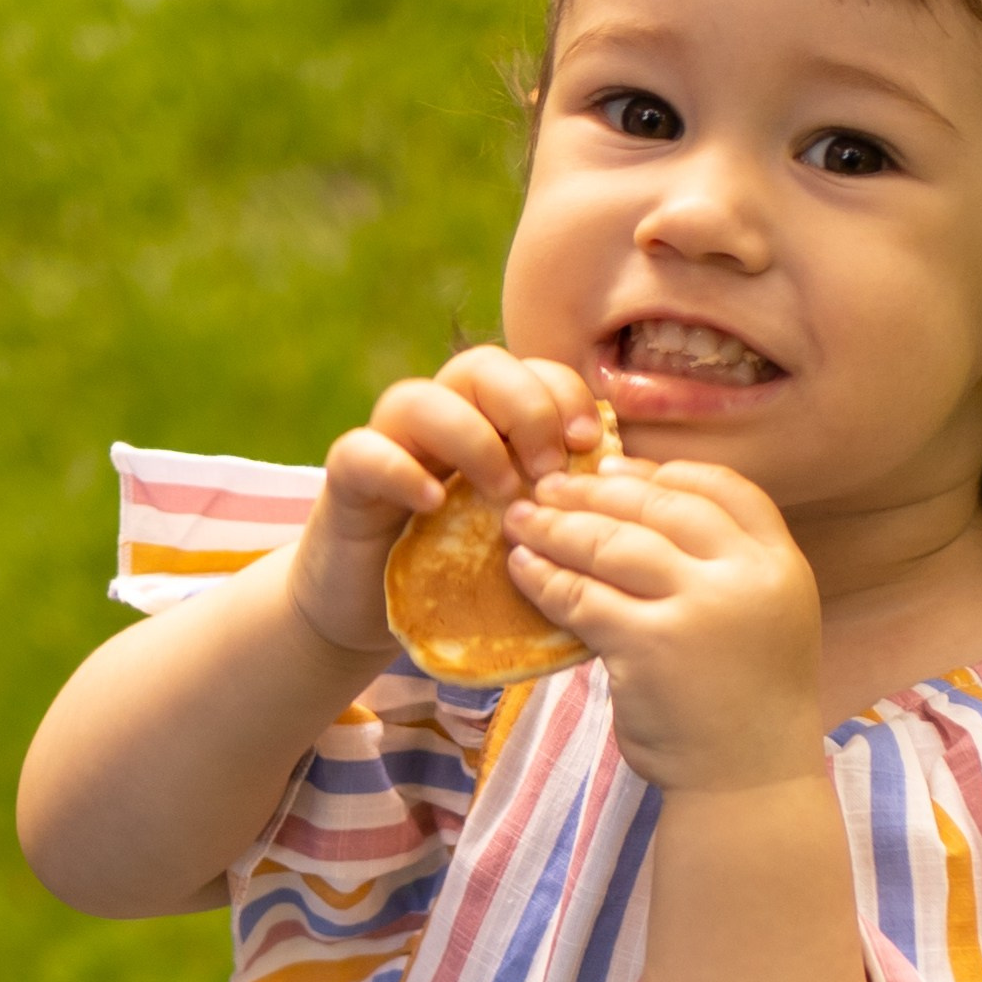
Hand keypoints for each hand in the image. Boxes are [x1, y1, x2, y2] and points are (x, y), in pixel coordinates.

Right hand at [285, 346, 602, 659]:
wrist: (371, 614)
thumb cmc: (460, 578)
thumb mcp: (526, 542)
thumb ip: (567, 518)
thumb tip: (633, 519)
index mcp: (490, 425)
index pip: (533, 373)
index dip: (566, 394)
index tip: (592, 446)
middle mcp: (440, 421)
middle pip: (482, 367)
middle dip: (526, 409)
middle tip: (549, 472)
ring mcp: (390, 445)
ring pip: (420, 398)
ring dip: (472, 438)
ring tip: (501, 495)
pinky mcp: (347, 483)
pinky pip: (364, 452)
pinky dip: (399, 470)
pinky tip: (431, 503)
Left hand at [504, 460, 823, 791]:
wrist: (749, 783)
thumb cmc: (748, 703)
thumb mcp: (763, 619)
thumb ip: (724, 567)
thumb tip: (639, 508)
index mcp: (781, 564)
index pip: (724, 488)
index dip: (662, 471)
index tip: (613, 469)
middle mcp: (746, 577)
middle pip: (659, 506)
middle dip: (595, 492)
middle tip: (547, 488)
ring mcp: (697, 610)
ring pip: (613, 544)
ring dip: (558, 527)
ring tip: (521, 521)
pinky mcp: (648, 647)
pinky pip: (583, 597)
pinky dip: (546, 579)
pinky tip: (522, 569)